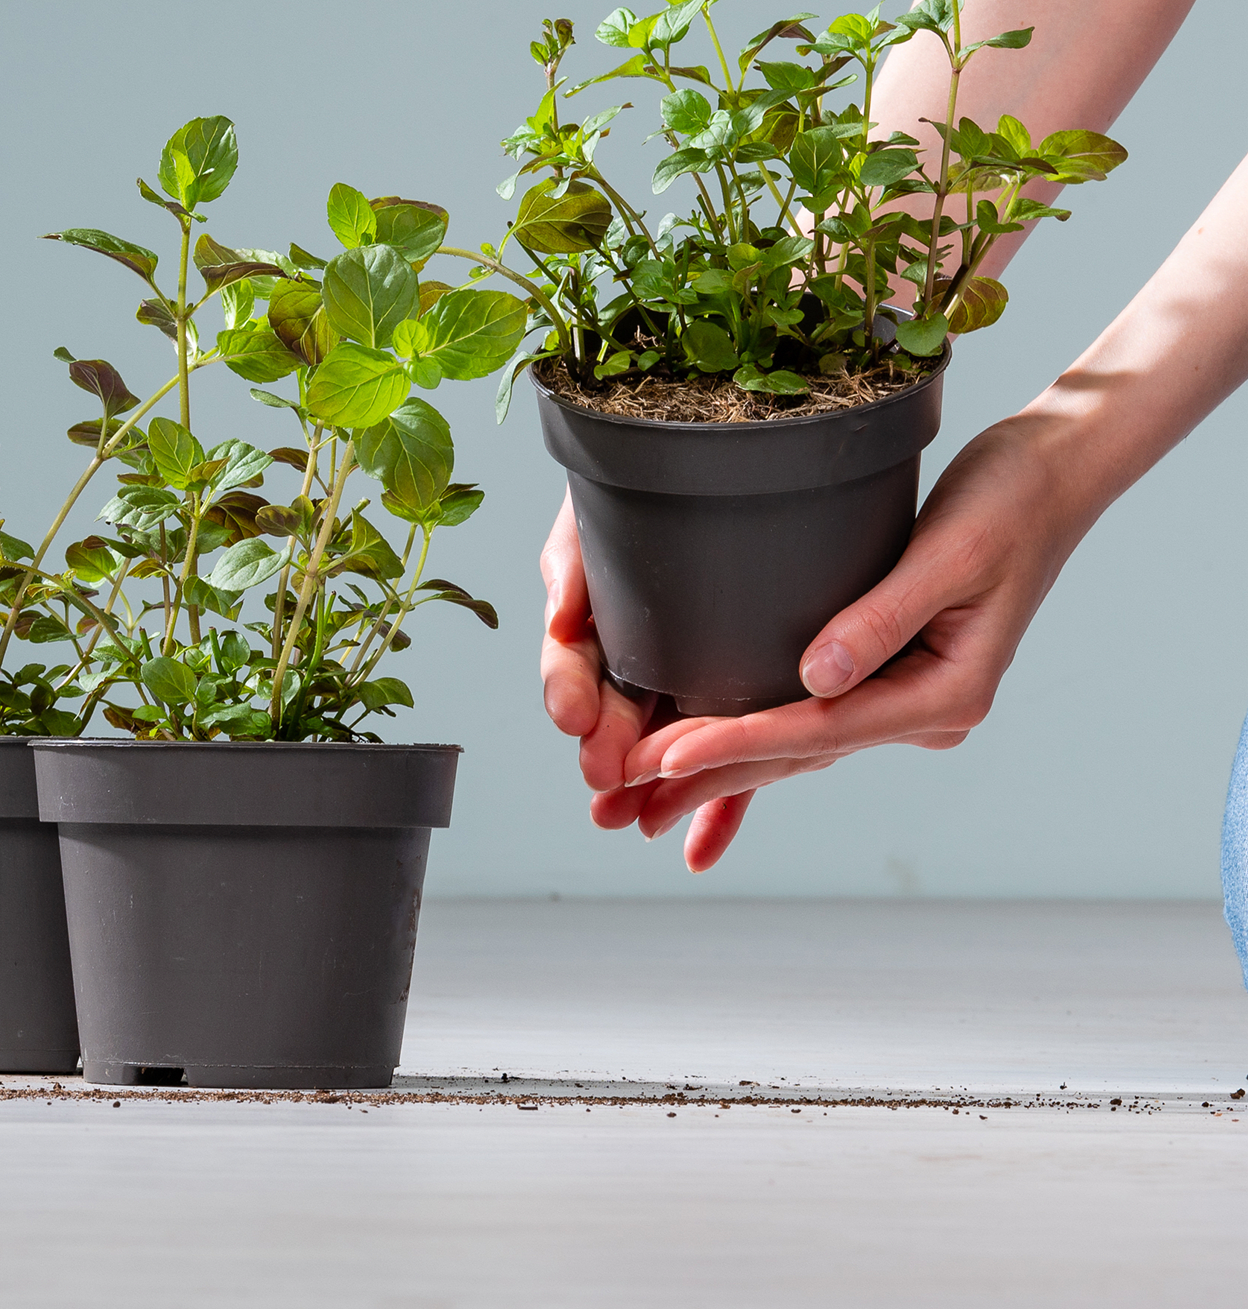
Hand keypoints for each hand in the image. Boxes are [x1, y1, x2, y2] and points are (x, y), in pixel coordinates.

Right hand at [540, 489, 755, 871]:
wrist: (749, 461)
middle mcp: (641, 648)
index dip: (568, 689)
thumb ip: (576, 561)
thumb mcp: (603, 513)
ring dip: (650, 787)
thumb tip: (560, 615)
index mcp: (602, 610)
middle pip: (614, 709)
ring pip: (666, 739)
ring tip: (637, 820)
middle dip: (604, 748)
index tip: (573, 716)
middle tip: (604, 777)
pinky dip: (715, 804)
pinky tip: (700, 847)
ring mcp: (690, 675)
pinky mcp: (746, 695)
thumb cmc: (659, 476)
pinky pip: (731, 752)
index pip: (573, 658)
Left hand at [541, 411, 1081, 870]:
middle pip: (795, 755)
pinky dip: (748, 738)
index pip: (816, 729)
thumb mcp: (950, 551)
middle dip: (703, 780)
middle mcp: (923, 712)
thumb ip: (881, 616)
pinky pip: (803, 718)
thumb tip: (815, 678)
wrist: (1053, 476)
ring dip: (715, 772)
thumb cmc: (1010, 502)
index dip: (732, 743)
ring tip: (635, 800)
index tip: (659, 756)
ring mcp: (903, 698)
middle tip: (618, 806)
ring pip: (792, 746)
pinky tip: (695, 758)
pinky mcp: (883, 674)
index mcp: (944, 695)